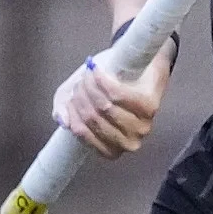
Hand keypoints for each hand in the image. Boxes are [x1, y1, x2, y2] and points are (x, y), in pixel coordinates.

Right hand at [52, 42, 171, 159]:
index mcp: (111, 148)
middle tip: (80, 83)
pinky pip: (117, 94)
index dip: (74, 114)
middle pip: (94, 118)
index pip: (84, 135)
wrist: (135, 65)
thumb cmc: (105, 86)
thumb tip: (64, 121)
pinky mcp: (148, 106)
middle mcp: (129, 142)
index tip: (71, 98)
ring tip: (89, 76)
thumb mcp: (76, 97)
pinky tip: (99, 71)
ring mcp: (141, 126)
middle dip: (81, 97)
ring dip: (91, 87)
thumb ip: (64, 109)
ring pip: (105, 106)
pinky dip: (103, 80)